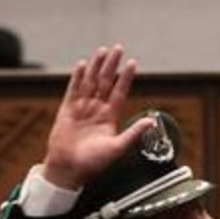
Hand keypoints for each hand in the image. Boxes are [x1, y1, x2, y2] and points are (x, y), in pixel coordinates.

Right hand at [42, 45, 154, 189]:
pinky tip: (82, 65)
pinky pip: (73, 90)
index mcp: (110, 117)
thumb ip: (134, 133)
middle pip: (105, 82)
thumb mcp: (118, 148)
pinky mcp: (67, 110)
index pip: (119, 92)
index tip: (132, 63)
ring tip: (102, 51)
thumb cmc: (93, 163)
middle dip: (111, 65)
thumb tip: (152, 121)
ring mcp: (82, 108)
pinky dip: (77, 78)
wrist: (69, 169)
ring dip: (96, 66)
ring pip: (90, 82)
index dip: (125, 78)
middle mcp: (97, 109)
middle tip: (118, 49)